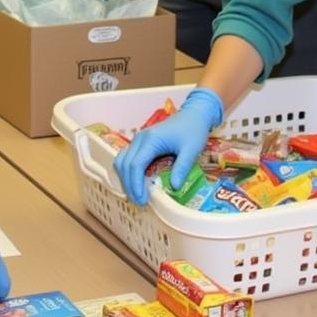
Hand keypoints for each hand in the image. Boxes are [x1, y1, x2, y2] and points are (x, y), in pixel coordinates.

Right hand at [114, 88, 223, 205]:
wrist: (193, 114)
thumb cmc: (193, 130)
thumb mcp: (191, 150)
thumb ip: (182, 168)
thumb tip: (174, 187)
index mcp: (151, 140)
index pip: (136, 164)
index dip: (135, 184)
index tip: (141, 200)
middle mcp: (140, 138)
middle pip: (125, 164)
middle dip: (129, 185)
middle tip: (139, 202)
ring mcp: (138, 139)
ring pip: (122, 161)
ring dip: (125, 178)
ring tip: (136, 195)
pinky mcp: (140, 142)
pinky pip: (127, 158)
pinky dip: (127, 171)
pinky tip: (135, 182)